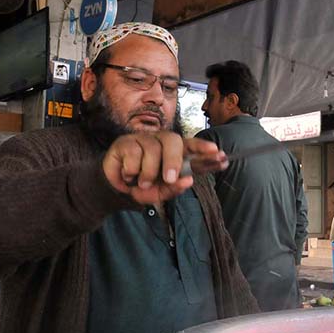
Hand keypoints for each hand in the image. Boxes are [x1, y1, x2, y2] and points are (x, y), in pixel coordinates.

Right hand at [103, 132, 227, 203]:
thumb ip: (174, 188)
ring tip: (142, 183)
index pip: (192, 146)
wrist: (116, 188)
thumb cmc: (143, 187)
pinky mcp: (125, 141)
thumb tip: (188, 180)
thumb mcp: (160, 193)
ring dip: (147, 172)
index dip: (203, 148)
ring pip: (152, 149)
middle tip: (169, 179)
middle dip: (172, 160)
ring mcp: (144, 139)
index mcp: (174, 152)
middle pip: (173, 140)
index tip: (217, 152)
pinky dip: (132, 170)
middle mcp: (161, 142)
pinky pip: (133, 153)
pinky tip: (128, 174)